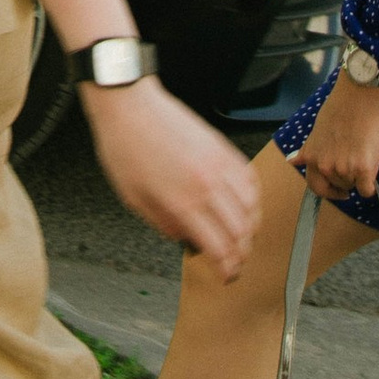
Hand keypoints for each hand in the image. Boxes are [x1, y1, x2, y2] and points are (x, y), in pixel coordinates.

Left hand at [83, 80, 259, 278]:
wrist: (129, 104)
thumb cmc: (124, 146)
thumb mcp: (133, 198)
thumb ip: (162, 223)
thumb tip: (184, 237)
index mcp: (182, 203)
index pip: (220, 247)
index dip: (228, 268)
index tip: (227, 275)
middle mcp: (206, 185)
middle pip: (242, 231)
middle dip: (243, 253)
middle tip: (236, 261)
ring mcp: (218, 164)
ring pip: (252, 206)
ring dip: (252, 227)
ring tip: (243, 236)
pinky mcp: (222, 146)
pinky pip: (250, 178)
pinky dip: (253, 197)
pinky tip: (246, 203)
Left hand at [292, 68, 378, 203]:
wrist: (360, 92)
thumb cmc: (342, 105)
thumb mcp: (317, 130)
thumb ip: (310, 150)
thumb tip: (293, 161)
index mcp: (311, 155)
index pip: (315, 187)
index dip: (329, 191)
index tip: (339, 191)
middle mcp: (324, 165)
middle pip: (339, 186)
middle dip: (349, 178)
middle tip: (357, 163)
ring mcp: (343, 168)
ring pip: (355, 186)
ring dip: (361, 175)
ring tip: (365, 150)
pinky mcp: (363, 169)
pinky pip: (367, 190)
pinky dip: (372, 183)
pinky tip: (374, 165)